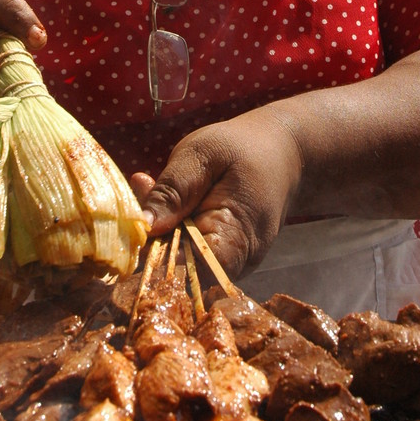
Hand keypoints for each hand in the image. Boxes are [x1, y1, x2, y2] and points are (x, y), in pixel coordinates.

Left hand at [132, 104, 304, 280]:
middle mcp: (239, 262)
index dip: (157, 257)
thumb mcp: (202, 155)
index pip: (190, 272)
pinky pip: (190, 253)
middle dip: (152, 235)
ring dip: (160, 230)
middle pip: (182, 270)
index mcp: (236, 238)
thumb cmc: (243, 149)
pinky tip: (167, 199)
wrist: (283, 152)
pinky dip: (172, 229)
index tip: (136, 226)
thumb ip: (173, 190)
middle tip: (141, 186)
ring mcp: (233, 264)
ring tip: (150, 185)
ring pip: (183, 262)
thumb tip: (143, 228)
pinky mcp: (225, 258)